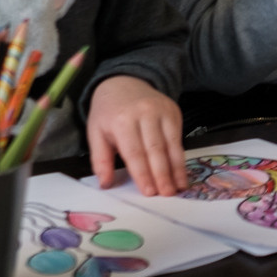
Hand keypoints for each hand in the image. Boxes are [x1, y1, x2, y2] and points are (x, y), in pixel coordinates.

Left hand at [86, 75, 186, 195]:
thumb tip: (106, 184)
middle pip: (156, 149)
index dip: (143, 173)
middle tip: (167, 194)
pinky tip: (181, 172)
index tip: (149, 192)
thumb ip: (100, 159)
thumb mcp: (95, 133)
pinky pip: (178, 137)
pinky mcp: (174, 111)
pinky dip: (180, 157)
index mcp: (122, 121)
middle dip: (162, 174)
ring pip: (171, 144)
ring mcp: (162, 111)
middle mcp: (144, 114)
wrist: (124, 82)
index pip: (134, 152)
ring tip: (179, 187)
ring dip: (176, 168)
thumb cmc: (108, 113)